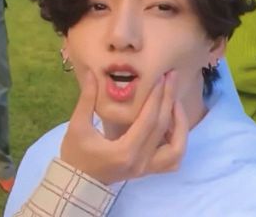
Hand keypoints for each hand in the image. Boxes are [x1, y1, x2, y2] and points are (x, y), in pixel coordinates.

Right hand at [60, 69, 186, 184]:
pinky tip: (171, 125)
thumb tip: (92, 73)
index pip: (148, 121)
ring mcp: (146, 169)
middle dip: (169, 100)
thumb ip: (87, 99)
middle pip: (163, 128)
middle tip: (171, 78)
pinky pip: (172, 160)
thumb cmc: (75, 154)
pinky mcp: (147, 170)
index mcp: (125, 151)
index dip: (156, 97)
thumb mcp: (78, 125)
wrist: (77, 182)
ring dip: (180, 125)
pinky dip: (177, 142)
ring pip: (176, 150)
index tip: (161, 77)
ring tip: (175, 103)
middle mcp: (141, 162)